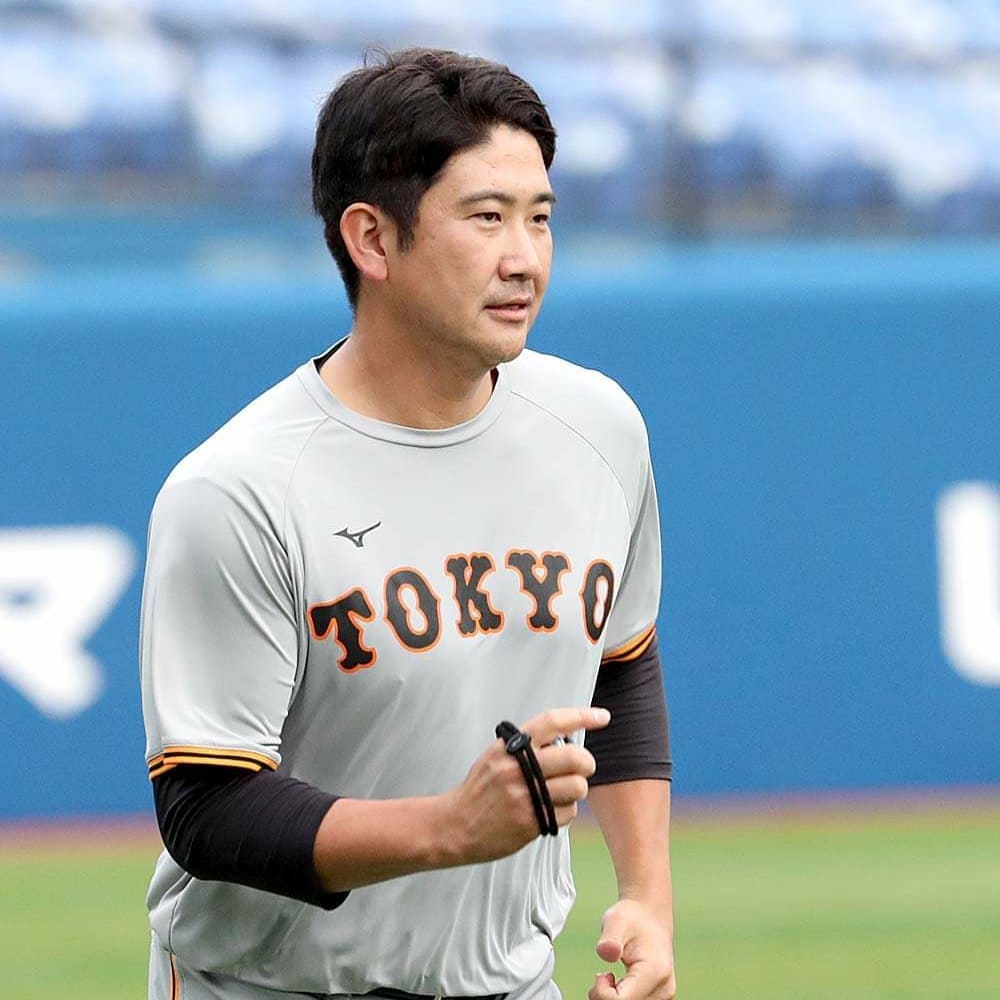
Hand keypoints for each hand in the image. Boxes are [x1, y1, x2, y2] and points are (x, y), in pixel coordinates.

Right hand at [444, 706, 609, 863]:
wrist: (455, 825)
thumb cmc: (481, 788)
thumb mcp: (496, 756)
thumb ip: (527, 746)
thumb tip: (567, 739)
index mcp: (511, 746)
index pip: (553, 721)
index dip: (582, 715)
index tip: (603, 716)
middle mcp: (519, 768)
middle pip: (576, 757)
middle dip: (586, 763)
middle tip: (580, 768)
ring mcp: (525, 796)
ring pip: (578, 787)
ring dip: (576, 790)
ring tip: (559, 793)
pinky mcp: (531, 822)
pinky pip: (568, 813)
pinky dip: (565, 812)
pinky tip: (548, 811)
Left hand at [589, 899, 675, 999]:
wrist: (650, 917)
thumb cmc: (631, 918)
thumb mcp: (616, 921)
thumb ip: (609, 939)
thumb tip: (606, 952)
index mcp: (653, 972)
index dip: (601, 993)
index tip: (601, 974)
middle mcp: (663, 991)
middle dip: (605, 998)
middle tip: (603, 977)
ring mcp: (664, 998)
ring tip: (611, 980)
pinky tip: (619, 987)